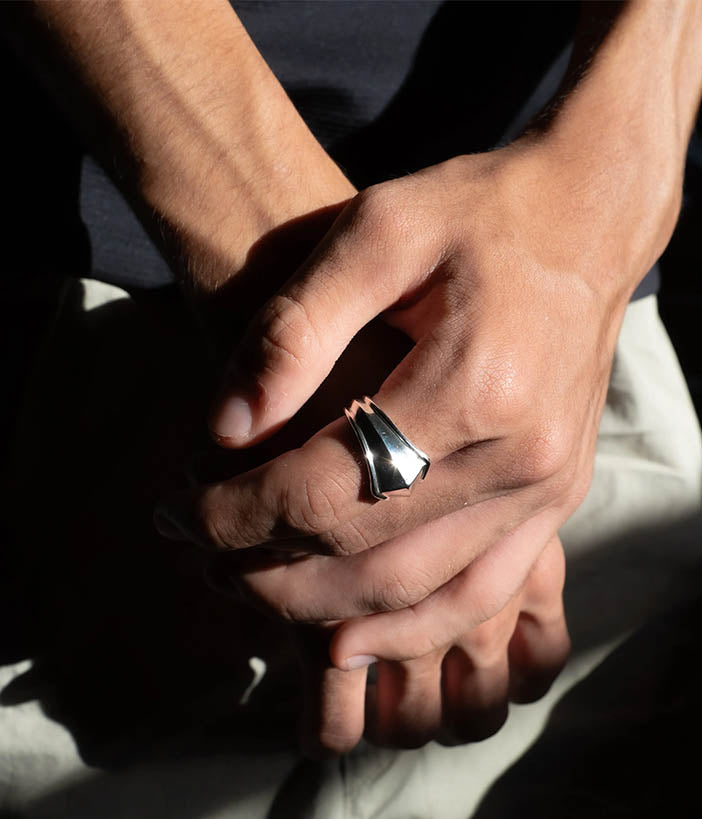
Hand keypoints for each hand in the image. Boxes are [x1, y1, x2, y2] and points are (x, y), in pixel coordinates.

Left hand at [157, 134, 674, 623]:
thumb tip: (223, 427)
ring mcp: (547, 488)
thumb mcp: (376, 232)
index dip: (240, 513)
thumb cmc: (478, 213)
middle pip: (368, 554)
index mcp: (474, 384)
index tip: (180, 509)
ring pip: (419, 593)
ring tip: (253, 592)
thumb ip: (295, 331)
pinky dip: (409, 629)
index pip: (328, 487)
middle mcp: (521, 456)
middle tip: (202, 551)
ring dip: (325, 609)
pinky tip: (348, 639)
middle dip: (268, 568)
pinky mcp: (555, 498)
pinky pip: (480, 594)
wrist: (588, 220)